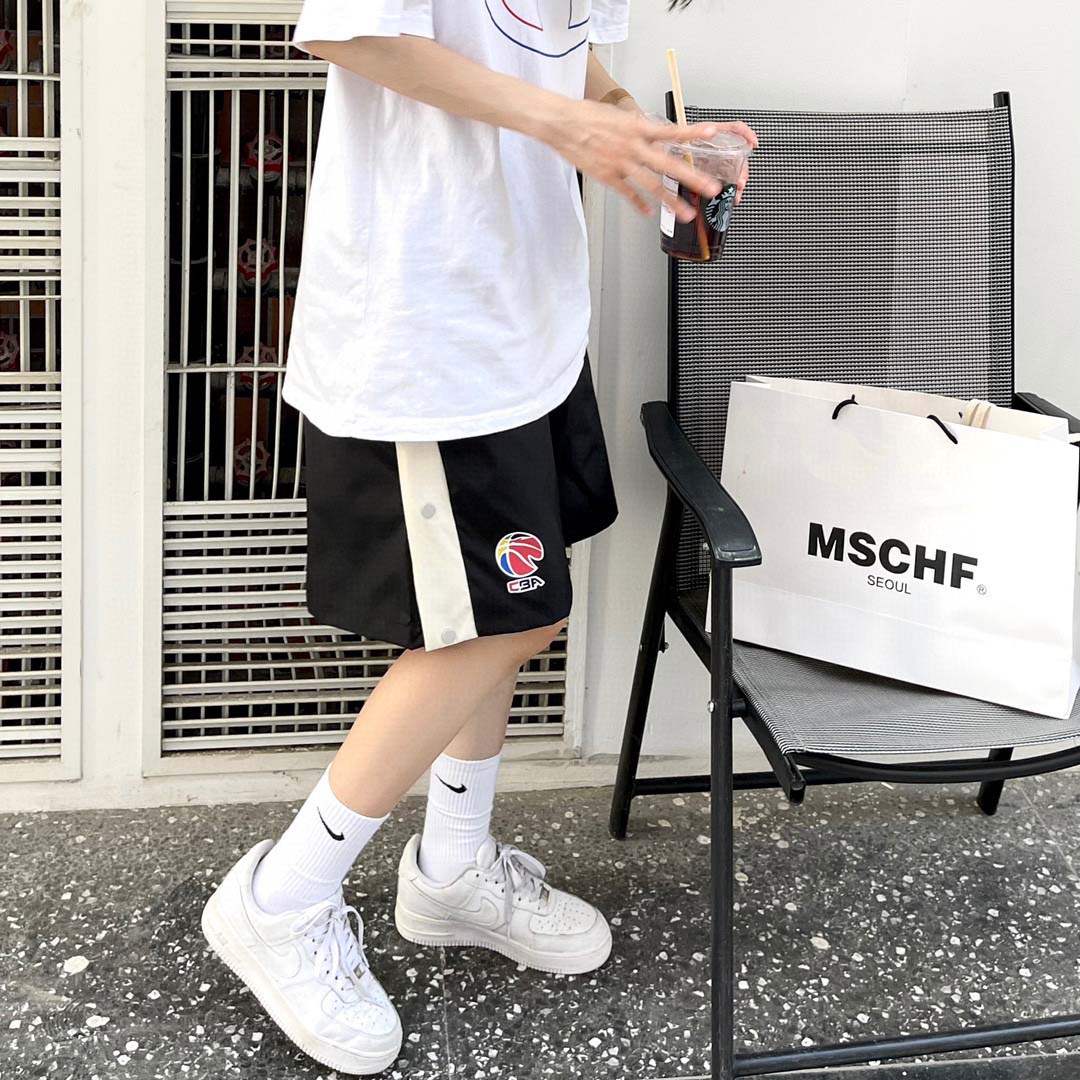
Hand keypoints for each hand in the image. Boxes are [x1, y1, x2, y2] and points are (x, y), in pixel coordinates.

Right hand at [545, 99, 758, 221]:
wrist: (562, 123)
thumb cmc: (587, 115)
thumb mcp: (618, 115)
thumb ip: (637, 126)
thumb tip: (651, 132)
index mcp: (637, 127)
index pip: (671, 131)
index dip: (692, 132)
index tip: (712, 132)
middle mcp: (633, 147)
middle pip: (668, 165)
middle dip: (692, 178)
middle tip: (712, 188)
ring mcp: (621, 164)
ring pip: (652, 186)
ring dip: (671, 201)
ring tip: (687, 213)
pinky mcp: (608, 177)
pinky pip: (628, 194)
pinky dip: (639, 204)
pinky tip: (649, 213)